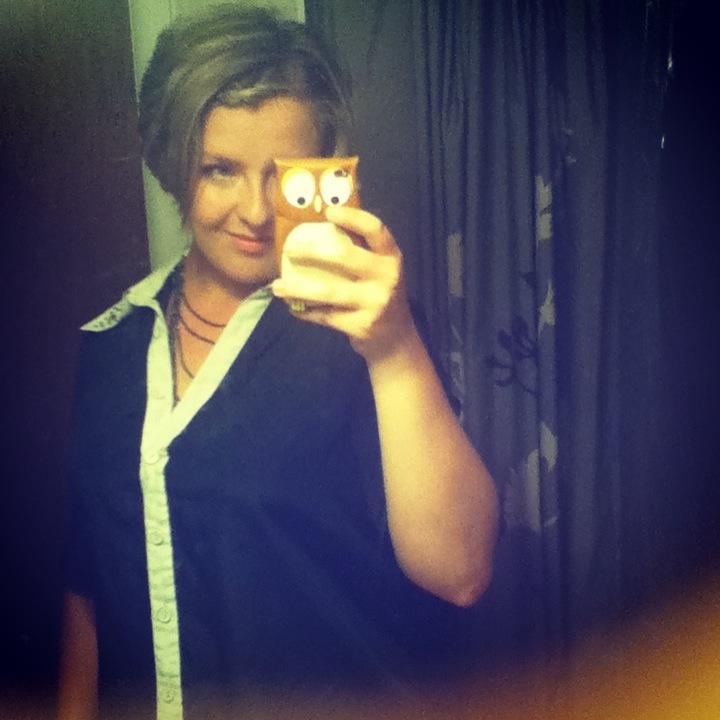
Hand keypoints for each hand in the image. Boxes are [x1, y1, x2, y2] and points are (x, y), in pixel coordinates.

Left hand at [271, 205, 415, 361]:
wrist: (395, 338)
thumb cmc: (377, 294)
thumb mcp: (379, 270)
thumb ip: (361, 251)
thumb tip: (318, 228)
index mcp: (391, 257)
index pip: (375, 230)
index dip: (352, 217)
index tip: (328, 212)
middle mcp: (386, 277)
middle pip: (344, 255)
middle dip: (310, 251)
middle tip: (289, 250)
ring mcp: (375, 303)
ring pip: (328, 291)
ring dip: (297, 288)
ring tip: (277, 287)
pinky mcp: (362, 325)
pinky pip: (326, 315)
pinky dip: (306, 312)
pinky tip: (292, 308)